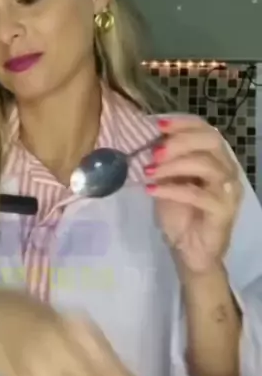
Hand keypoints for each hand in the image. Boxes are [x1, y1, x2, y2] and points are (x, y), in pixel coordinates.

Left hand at [144, 116, 241, 274]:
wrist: (190, 251)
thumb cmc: (180, 214)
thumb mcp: (168, 180)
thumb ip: (164, 161)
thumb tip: (147, 140)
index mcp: (216, 158)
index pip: (207, 129)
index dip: (184, 123)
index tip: (158, 125)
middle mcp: (228, 170)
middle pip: (211, 141)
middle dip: (180, 141)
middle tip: (154, 152)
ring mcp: (228, 190)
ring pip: (205, 165)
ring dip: (173, 165)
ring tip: (149, 171)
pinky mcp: (223, 211)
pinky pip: (197, 194)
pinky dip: (171, 189)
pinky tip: (151, 190)